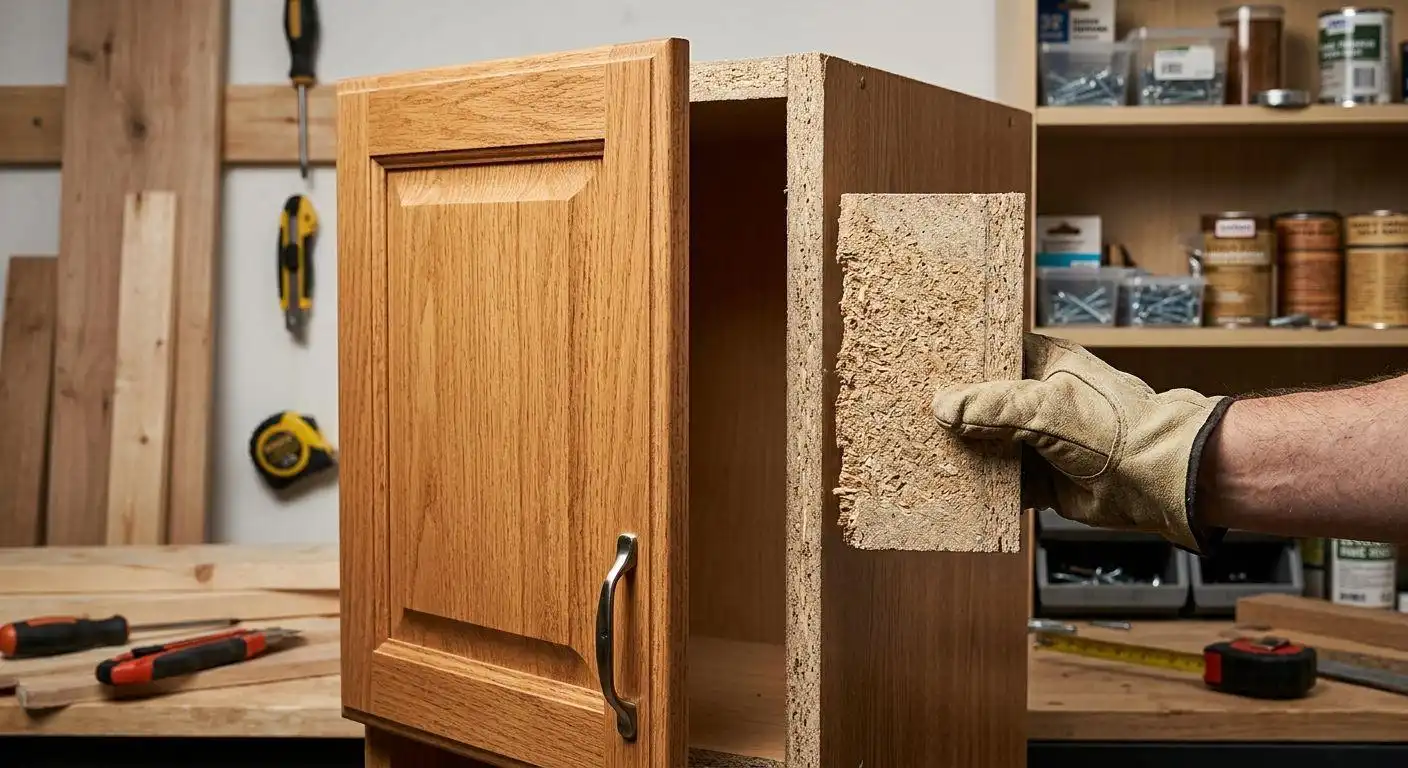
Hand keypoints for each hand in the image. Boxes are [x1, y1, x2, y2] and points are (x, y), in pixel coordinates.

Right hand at [931, 333, 1231, 551]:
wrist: (1158, 480)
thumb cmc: (1118, 427)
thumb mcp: (1048, 406)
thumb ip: (993, 407)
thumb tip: (943, 408)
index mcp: (1042, 364)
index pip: (988, 356)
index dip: (957, 362)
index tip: (922, 368)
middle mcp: (1037, 400)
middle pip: (980, 404)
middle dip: (952, 412)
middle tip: (908, 413)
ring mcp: (1037, 441)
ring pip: (985, 444)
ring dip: (961, 452)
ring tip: (918, 450)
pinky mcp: (1038, 479)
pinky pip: (999, 483)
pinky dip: (978, 487)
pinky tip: (950, 487)